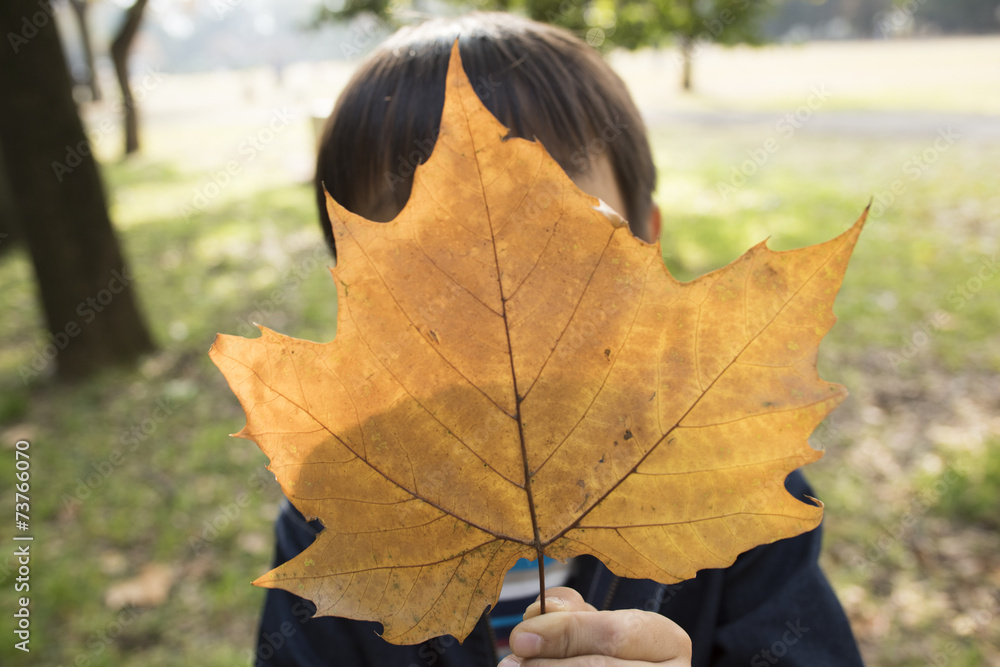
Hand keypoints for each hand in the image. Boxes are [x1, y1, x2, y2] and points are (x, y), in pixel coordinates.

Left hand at [498, 586, 691, 665]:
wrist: (619, 665)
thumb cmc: (606, 650)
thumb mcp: (596, 621)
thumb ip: (572, 611)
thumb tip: (541, 612)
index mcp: (669, 642)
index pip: (613, 634)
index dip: (563, 632)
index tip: (521, 636)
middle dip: (548, 665)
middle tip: (511, 662)